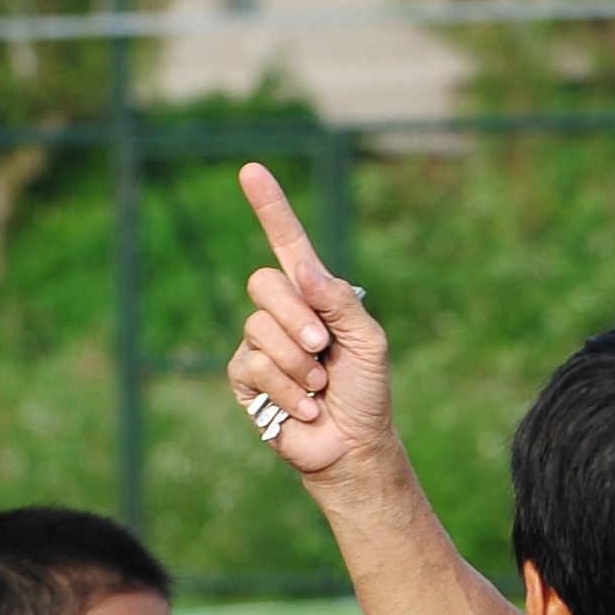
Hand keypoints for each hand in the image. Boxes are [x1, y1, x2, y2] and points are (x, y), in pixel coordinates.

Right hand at [228, 163, 392, 480]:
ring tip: (320, 385)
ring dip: (299, 364)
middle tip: (324, 349)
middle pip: (264, 284)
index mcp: (315, 295)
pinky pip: (254, 366)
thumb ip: (340, 302)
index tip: (251, 170)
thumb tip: (301, 270)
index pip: (287, 243)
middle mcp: (283, 312)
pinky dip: (288, 388)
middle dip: (298, 319)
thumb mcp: (370, 341)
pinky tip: (306, 405)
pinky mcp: (244, 377)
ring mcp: (259, 343)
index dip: (270, 207)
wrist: (353, 444)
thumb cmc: (367, 392)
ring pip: (259, 330)